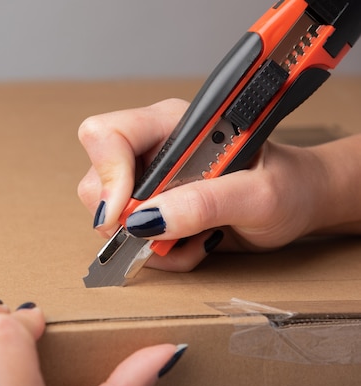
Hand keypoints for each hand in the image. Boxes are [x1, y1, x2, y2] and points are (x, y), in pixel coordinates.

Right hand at [78, 99, 360, 271]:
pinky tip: (192, 243)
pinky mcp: (152, 205)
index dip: (107, 174)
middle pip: (97, 179)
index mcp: (173, 124)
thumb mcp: (258, 195)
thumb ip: (205, 203)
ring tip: (192, 240)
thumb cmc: (288, 186)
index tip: (124, 214)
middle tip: (164, 234)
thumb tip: (147, 220)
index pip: (107, 134)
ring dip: (147, 242)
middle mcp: (153, 147)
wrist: (297, 204)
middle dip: (124, 219)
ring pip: (108, 214)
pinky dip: (158, 252)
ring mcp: (149, 177)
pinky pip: (129, 236)